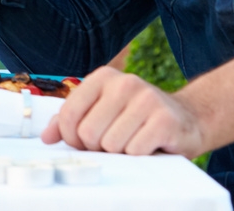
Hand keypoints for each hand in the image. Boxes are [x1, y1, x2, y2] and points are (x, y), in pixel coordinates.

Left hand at [42, 67, 207, 156]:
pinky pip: (134, 151)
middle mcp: (124, 83)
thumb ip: (71, 120)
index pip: (69, 114)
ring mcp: (147, 99)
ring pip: (111, 144)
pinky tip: (148, 144)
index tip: (84, 142)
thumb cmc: (137, 117)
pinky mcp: (165, 120)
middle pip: (88, 133)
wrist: (186, 119)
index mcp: (103, 77)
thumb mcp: (102, 111)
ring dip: (120, 152)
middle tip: (114, 142)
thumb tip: (47, 136)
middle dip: (98, 147)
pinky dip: (139, 155)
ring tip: (133, 141)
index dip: (72, 138)